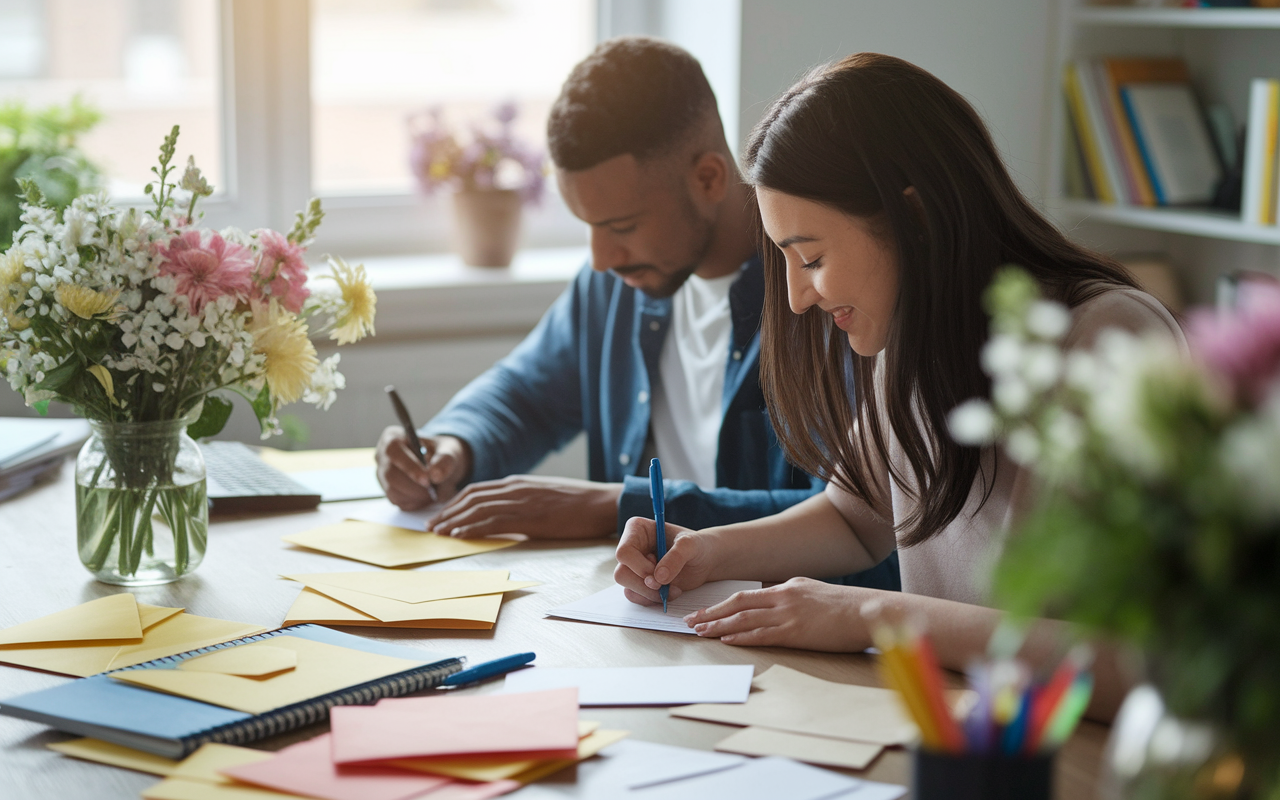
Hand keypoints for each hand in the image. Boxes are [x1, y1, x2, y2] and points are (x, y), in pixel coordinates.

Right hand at [375, 427, 470, 509]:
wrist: (440, 464)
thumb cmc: (441, 452)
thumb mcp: (449, 450)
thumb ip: (445, 460)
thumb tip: (435, 475)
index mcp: (393, 437)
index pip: (393, 450)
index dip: (409, 466)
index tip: (427, 480)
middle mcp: (382, 456)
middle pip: (391, 475)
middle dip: (414, 486)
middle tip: (435, 491)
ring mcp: (382, 475)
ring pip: (392, 491)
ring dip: (415, 496)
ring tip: (433, 493)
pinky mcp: (387, 491)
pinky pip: (397, 501)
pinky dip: (414, 502)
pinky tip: (426, 496)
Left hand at [427, 476, 621, 538]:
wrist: (603, 503)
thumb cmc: (579, 503)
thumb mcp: (544, 496)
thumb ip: (523, 501)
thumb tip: (506, 516)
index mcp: (518, 483)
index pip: (477, 490)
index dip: (455, 503)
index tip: (440, 515)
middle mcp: (516, 488)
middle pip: (471, 498)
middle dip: (447, 512)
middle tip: (430, 526)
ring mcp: (523, 501)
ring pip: (478, 509)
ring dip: (454, 522)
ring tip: (438, 533)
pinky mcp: (531, 517)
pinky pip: (494, 521)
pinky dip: (473, 527)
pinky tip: (459, 535)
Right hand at [614, 517, 716, 605]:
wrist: (705, 560)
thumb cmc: (697, 545)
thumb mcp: (690, 545)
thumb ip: (676, 557)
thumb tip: (658, 578)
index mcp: (637, 530)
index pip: (624, 552)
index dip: (639, 567)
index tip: (659, 572)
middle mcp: (632, 548)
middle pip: (621, 574)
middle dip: (645, 585)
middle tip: (664, 585)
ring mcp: (634, 567)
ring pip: (628, 589)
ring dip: (651, 594)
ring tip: (673, 589)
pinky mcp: (640, 582)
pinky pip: (637, 597)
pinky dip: (654, 600)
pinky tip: (670, 593)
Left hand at [684, 577, 875, 651]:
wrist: (869, 611)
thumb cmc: (846, 607)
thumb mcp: (815, 593)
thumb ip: (793, 598)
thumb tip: (776, 606)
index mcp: (787, 586)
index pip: (747, 595)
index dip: (723, 604)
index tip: (706, 611)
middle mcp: (783, 596)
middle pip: (737, 603)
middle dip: (711, 613)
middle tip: (691, 620)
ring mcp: (788, 613)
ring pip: (744, 619)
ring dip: (719, 626)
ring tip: (699, 632)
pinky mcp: (796, 631)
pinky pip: (761, 635)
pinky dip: (740, 637)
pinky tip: (725, 640)